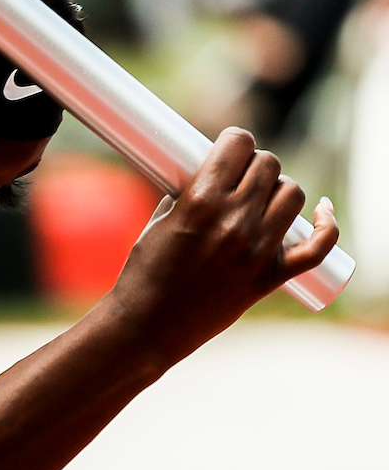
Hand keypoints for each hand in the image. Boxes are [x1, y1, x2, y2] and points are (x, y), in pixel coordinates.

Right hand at [110, 127, 338, 361]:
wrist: (146, 327)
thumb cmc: (143, 274)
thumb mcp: (157, 222)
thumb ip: (188, 194)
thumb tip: (211, 174)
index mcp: (200, 202)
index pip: (238, 145)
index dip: (235, 141)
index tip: (229, 148)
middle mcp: (234, 222)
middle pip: (268, 166)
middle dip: (255, 163)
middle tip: (240, 176)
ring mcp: (256, 251)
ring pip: (293, 194)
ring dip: (279, 188)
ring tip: (261, 198)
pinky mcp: (268, 278)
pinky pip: (318, 247)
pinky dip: (328, 224)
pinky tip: (322, 211)